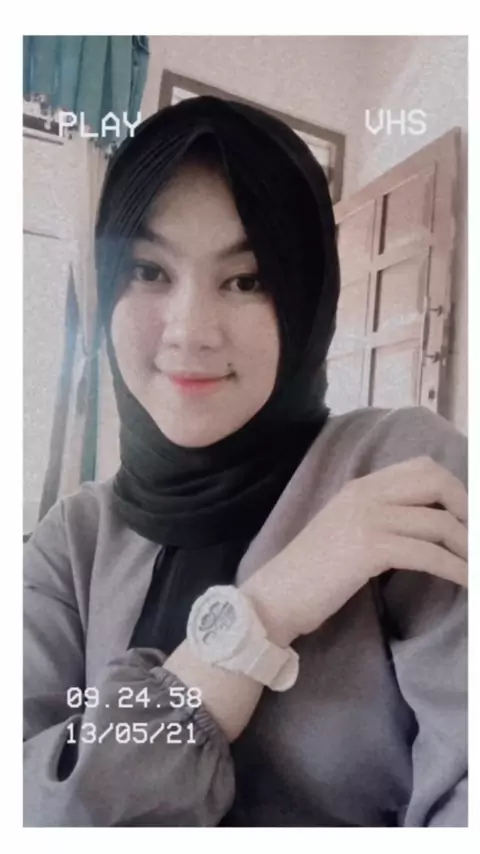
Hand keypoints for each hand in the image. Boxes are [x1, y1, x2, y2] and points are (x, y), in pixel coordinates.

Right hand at [243, 456, 467, 644]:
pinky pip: (429, 554)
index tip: (468, 517)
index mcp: (361, 486)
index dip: (455, 489)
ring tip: (479, 569)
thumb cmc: (310, 573)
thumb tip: (426, 524)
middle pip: (436, 481)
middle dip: (468, 509)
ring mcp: (367, 518)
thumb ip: (379, 517)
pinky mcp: (369, 548)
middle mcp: (366, 493)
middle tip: (476, 539)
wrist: (275, 597)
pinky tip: (469, 583)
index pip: (421, 467)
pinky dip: (456, 570)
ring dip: (469, 548)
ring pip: (439, 522)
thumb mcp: (345, 530)